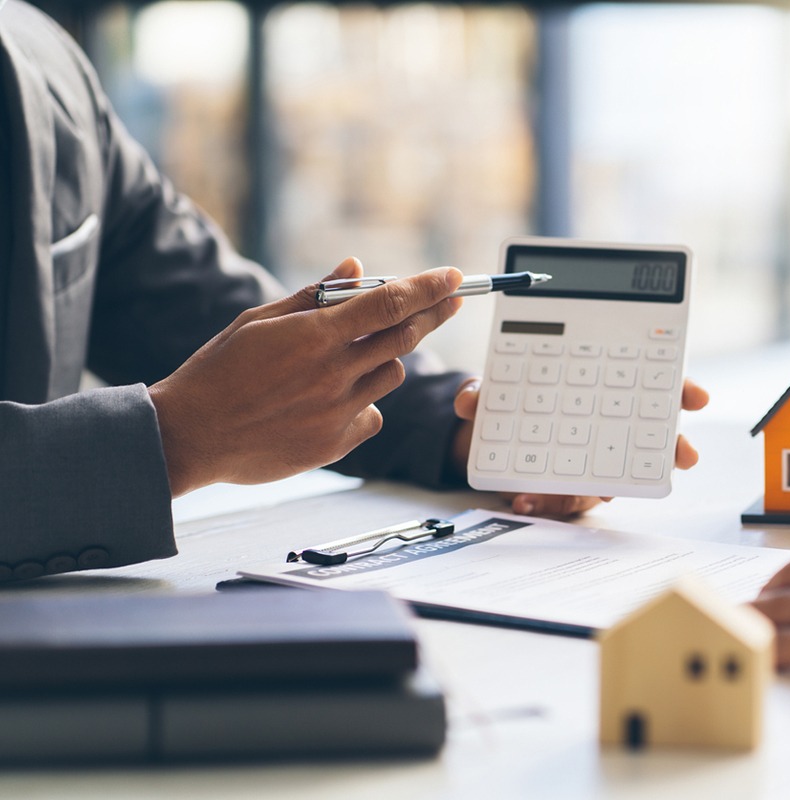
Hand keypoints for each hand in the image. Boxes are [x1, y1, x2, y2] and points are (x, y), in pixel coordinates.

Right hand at [149, 258, 463, 495]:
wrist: (189, 436)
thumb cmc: (218, 372)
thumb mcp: (258, 322)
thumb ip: (313, 296)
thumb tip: (355, 267)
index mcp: (314, 336)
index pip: (389, 304)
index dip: (429, 288)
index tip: (456, 278)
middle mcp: (333, 373)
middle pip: (406, 337)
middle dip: (433, 315)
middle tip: (450, 302)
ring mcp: (337, 412)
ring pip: (391, 375)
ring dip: (383, 359)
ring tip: (346, 359)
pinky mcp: (336, 444)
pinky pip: (373, 415)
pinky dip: (363, 403)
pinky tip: (330, 401)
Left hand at [450, 379, 709, 517]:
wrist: (482, 440)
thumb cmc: (508, 403)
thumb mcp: (494, 388)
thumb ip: (485, 390)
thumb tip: (469, 400)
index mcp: (602, 394)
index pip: (653, 389)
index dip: (680, 391)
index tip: (698, 396)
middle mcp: (605, 433)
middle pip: (650, 441)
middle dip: (671, 448)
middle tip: (685, 454)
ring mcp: (589, 465)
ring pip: (610, 481)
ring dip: (597, 488)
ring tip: (587, 489)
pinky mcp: (564, 492)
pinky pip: (565, 504)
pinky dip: (546, 505)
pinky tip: (525, 502)